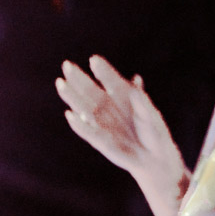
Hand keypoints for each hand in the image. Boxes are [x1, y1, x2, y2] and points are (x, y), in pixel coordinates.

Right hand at [56, 55, 185, 186]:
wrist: (153, 156)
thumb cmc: (152, 131)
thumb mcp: (150, 114)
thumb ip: (141, 101)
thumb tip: (136, 81)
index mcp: (123, 96)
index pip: (111, 80)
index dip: (103, 70)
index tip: (94, 59)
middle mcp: (109, 107)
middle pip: (91, 91)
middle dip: (79, 78)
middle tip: (67, 65)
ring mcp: (103, 122)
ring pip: (84, 107)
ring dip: (72, 96)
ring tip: (61, 84)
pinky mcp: (100, 140)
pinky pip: (88, 131)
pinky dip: (79, 124)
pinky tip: (70, 115)